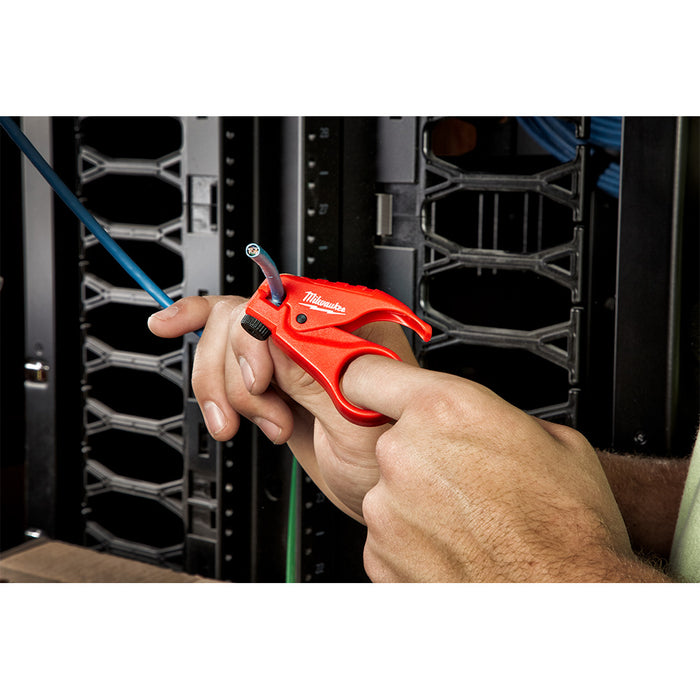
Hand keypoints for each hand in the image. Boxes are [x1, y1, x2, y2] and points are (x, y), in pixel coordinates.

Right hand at [147, 296, 417, 521]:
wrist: (376, 491)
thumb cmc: (386, 460)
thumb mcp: (354, 424)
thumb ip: (310, 378)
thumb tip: (267, 338)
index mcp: (350, 334)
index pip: (281, 308)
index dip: (255, 345)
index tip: (257, 385)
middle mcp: (318, 334)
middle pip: (244, 320)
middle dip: (238, 376)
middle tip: (267, 419)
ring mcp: (290, 353)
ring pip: (225, 337)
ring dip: (221, 387)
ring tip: (247, 425)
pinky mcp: (272, 374)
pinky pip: (226, 344)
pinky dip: (195, 328)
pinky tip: (168, 324)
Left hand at [341, 356, 669, 581]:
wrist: (565, 598)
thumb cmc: (567, 529)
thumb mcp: (552, 439)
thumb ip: (491, 416)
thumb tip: (476, 419)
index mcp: (442, 411)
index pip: (367, 373)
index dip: (372, 380)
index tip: (374, 389)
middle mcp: (403, 455)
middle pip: (388, 438)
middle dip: (419, 452)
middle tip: (464, 476)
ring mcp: (386, 510)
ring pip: (389, 489)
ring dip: (418, 499)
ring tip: (469, 520)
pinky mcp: (379, 556)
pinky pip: (388, 533)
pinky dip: (412, 539)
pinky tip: (456, 547)